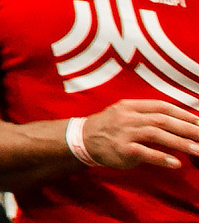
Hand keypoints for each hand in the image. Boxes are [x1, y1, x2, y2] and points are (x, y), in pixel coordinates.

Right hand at [82, 99, 198, 168]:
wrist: (82, 139)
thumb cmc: (109, 127)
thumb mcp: (125, 114)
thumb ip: (147, 116)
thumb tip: (176, 122)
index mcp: (131, 106)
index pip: (161, 106)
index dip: (182, 113)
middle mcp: (128, 117)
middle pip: (163, 120)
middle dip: (187, 128)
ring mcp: (124, 133)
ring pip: (157, 135)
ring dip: (180, 143)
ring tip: (198, 150)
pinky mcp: (122, 149)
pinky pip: (145, 153)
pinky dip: (162, 158)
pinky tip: (175, 163)